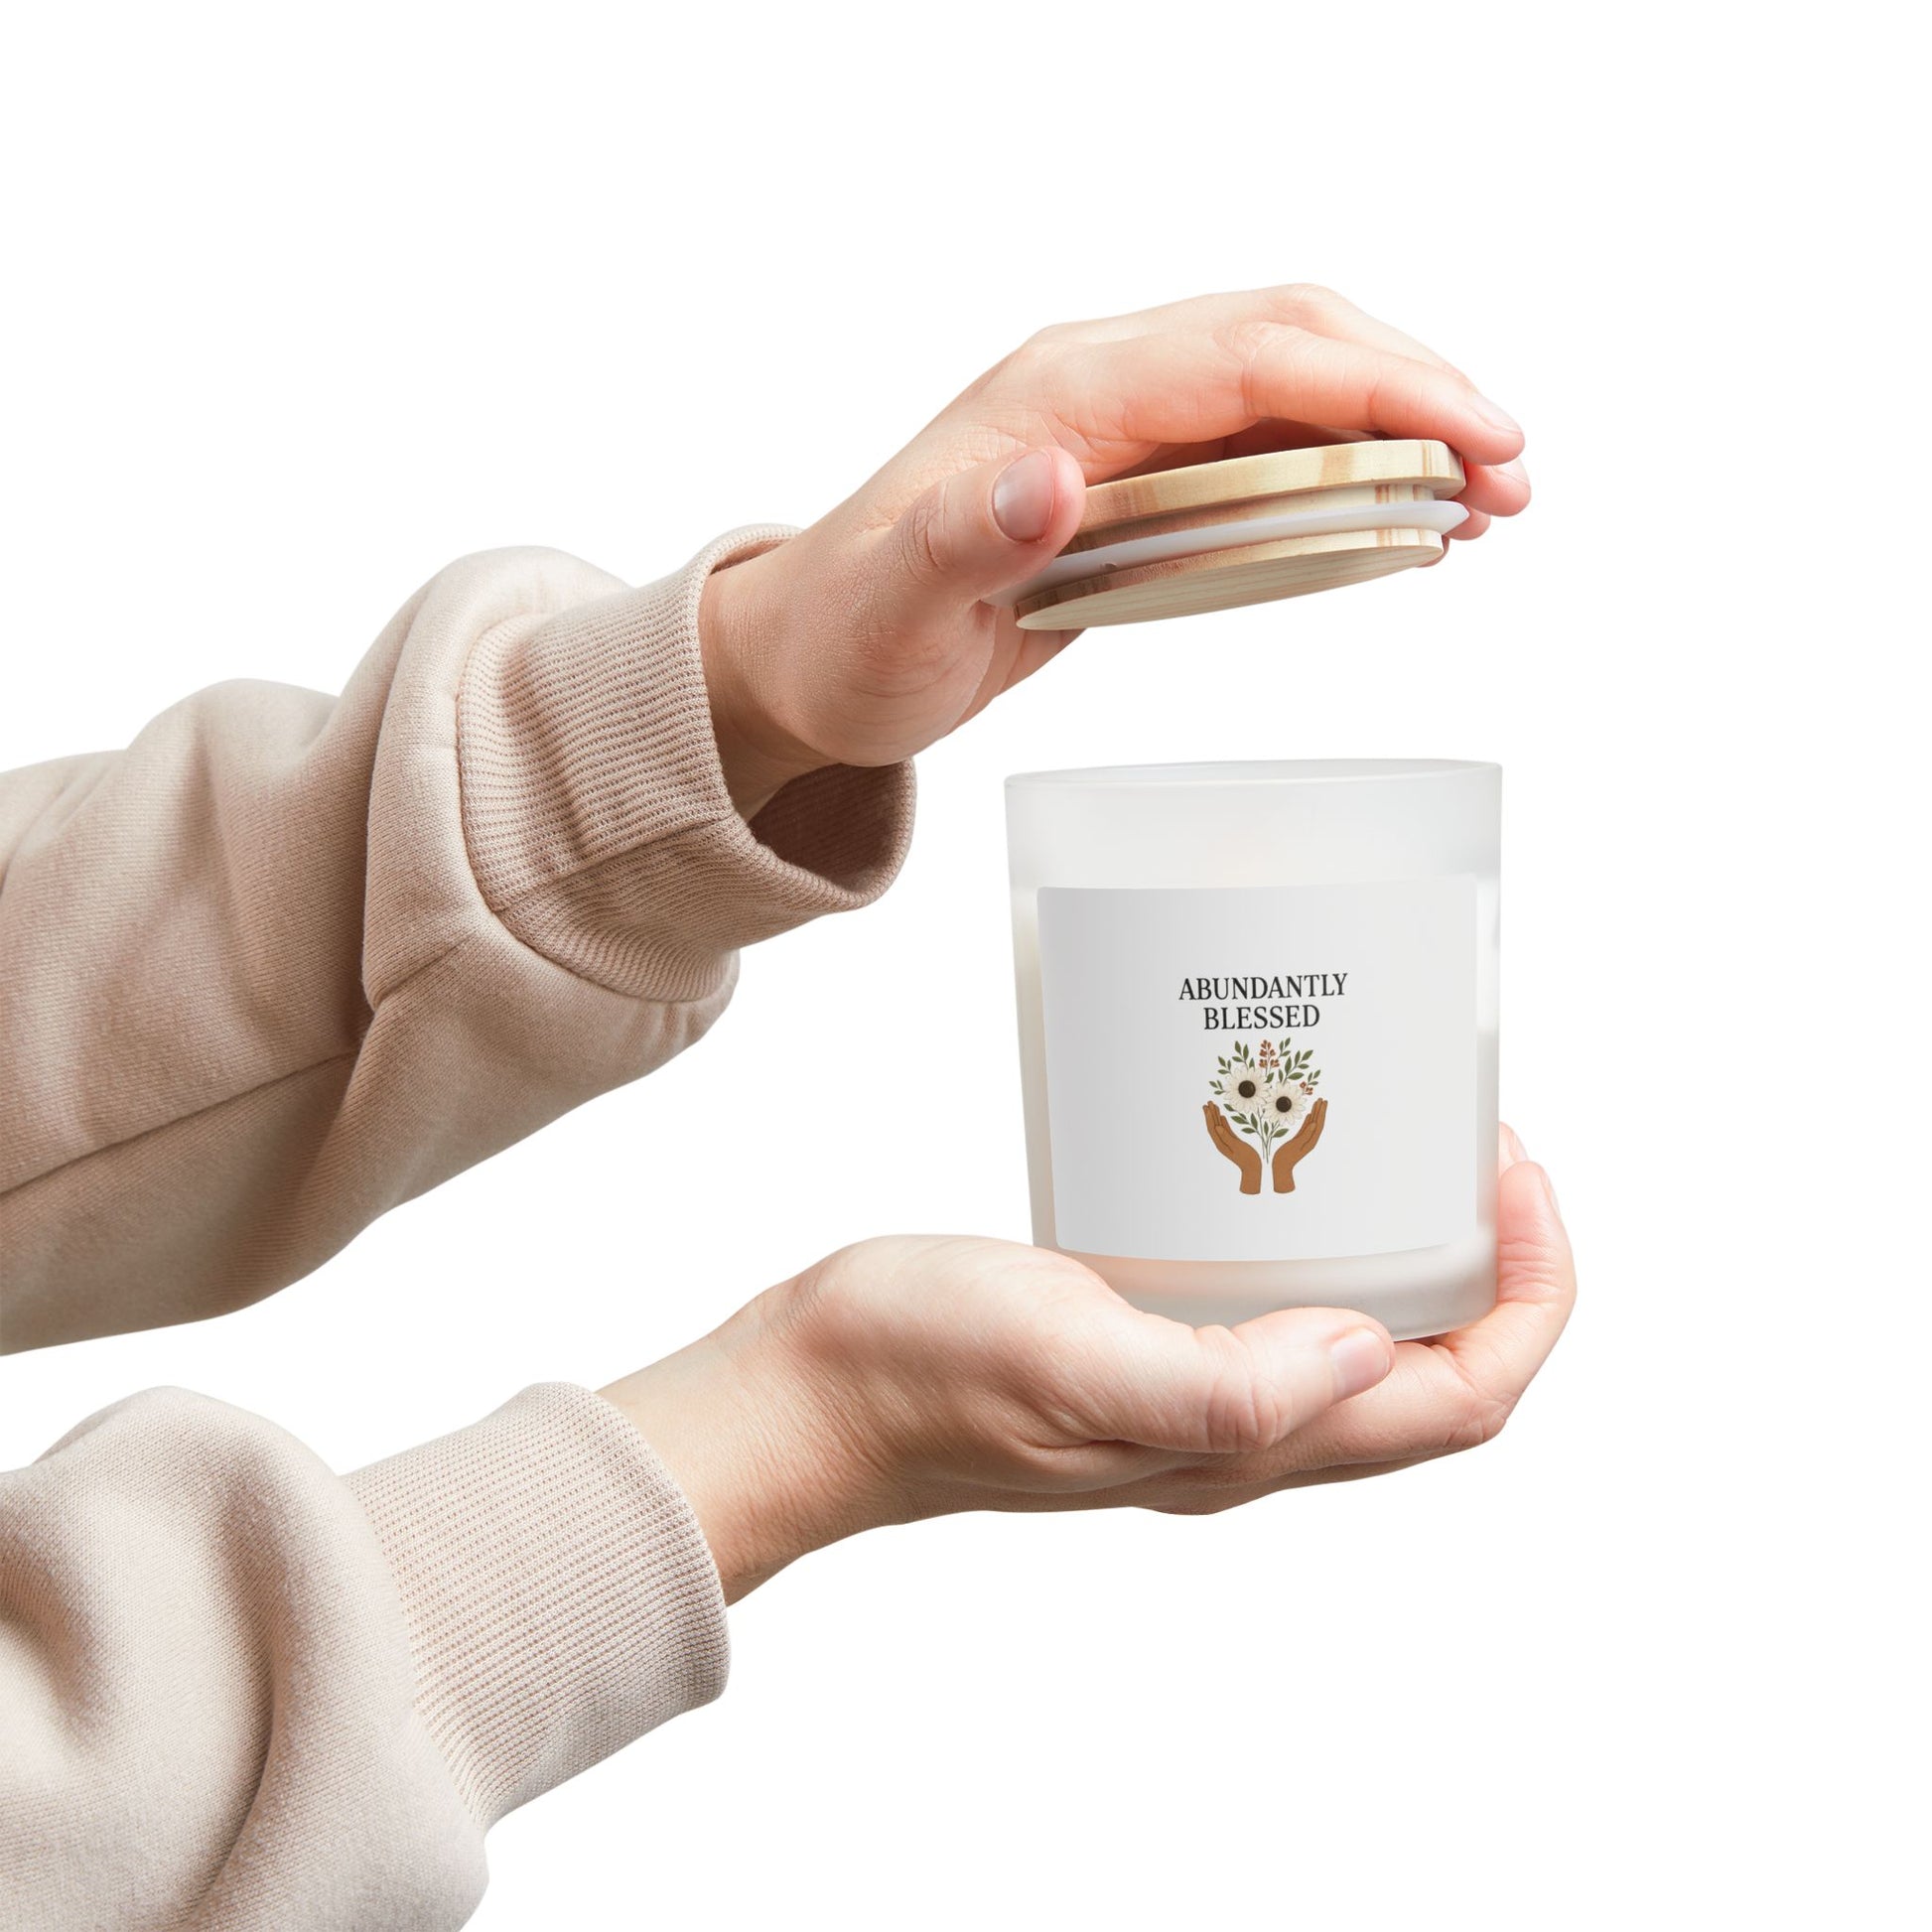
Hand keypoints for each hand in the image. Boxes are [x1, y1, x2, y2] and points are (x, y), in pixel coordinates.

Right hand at [602, 1130, 1571, 1599]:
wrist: (810, 1393)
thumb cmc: (921, 1377)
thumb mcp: (1070, 1363)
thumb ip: (1222, 1383)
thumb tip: (1364, 1353)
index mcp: (1245, 1448)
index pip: (1458, 1399)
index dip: (1526, 1297)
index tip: (1514, 1173)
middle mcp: (1241, 1434)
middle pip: (1432, 1373)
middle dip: (1491, 1266)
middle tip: (1469, 1139)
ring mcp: (1194, 1395)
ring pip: (1360, 1337)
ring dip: (1410, 1250)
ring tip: (1395, 1137)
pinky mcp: (1146, 1345)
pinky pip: (1272, 1303)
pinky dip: (1311, 1235)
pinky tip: (1271, 1158)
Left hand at [698, 284, 1531, 812]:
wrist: (814, 654)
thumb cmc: (849, 633)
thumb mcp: (893, 607)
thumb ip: (959, 541)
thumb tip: (1051, 475)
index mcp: (1058, 394)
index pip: (1249, 355)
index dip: (1375, 384)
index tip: (1474, 433)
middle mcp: (1100, 387)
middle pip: (1291, 341)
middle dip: (1416, 393)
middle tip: (1509, 473)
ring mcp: (1124, 426)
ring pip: (1294, 386)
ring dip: (1400, 426)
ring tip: (1487, 498)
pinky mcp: (1140, 477)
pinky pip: (1266, 445)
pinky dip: (1350, 467)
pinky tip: (1403, 513)